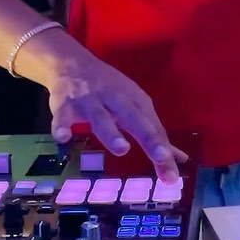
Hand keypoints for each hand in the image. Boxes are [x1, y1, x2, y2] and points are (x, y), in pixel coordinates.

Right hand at [44, 47, 184, 183]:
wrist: (72, 63)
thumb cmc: (110, 90)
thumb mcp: (135, 106)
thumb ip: (153, 133)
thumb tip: (177, 159)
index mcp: (136, 101)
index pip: (152, 128)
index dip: (163, 151)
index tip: (173, 175)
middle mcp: (115, 99)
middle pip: (134, 119)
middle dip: (148, 137)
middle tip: (161, 156)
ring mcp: (89, 101)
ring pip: (101, 117)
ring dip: (111, 132)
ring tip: (122, 149)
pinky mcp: (65, 104)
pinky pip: (62, 116)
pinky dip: (61, 126)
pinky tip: (64, 138)